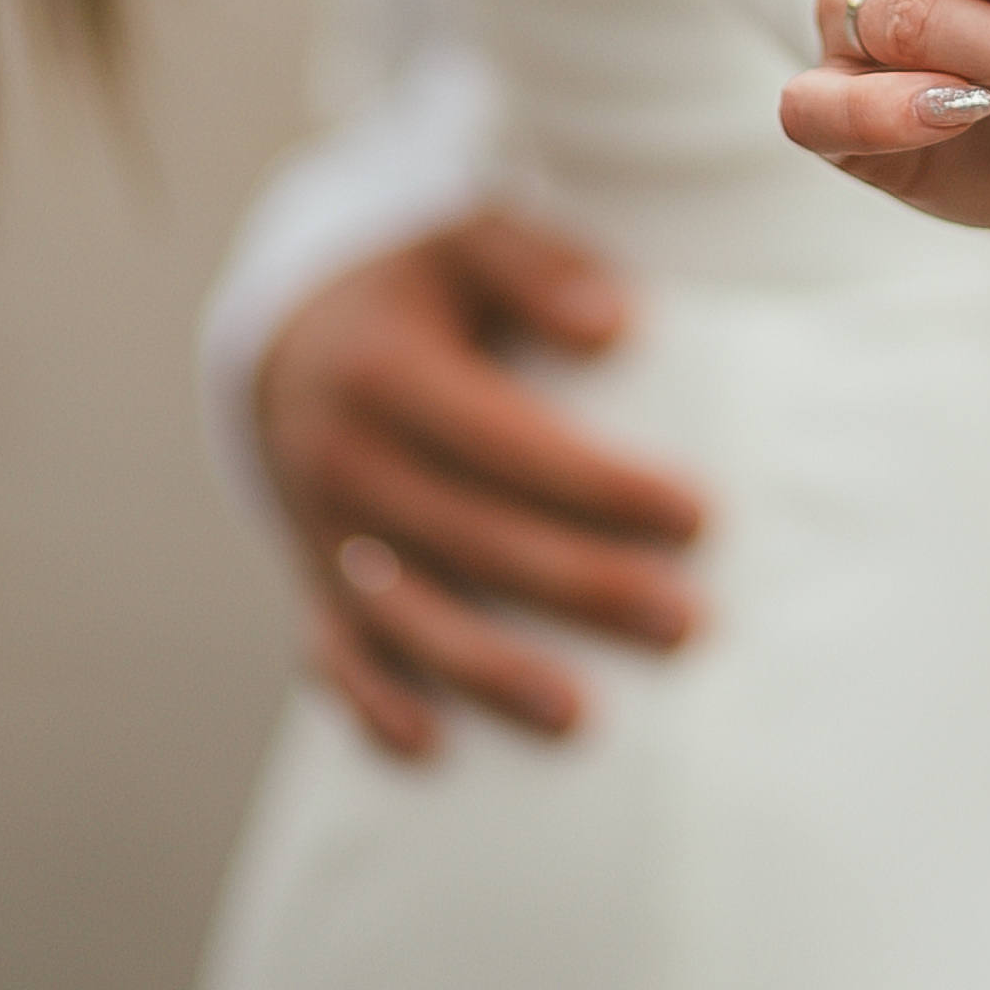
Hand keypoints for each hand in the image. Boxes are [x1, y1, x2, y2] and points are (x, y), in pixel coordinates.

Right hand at [257, 210, 705, 759]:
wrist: (290, 336)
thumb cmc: (418, 284)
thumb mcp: (467, 239)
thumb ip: (539, 266)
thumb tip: (619, 323)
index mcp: (384, 372)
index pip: (506, 444)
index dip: (600, 486)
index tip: (699, 518)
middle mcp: (342, 460)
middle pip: (474, 540)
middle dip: (583, 589)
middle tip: (687, 625)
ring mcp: (319, 530)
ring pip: (408, 617)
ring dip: (492, 673)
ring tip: (582, 717)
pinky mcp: (311, 580)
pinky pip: (332, 654)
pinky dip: (372, 705)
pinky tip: (431, 750)